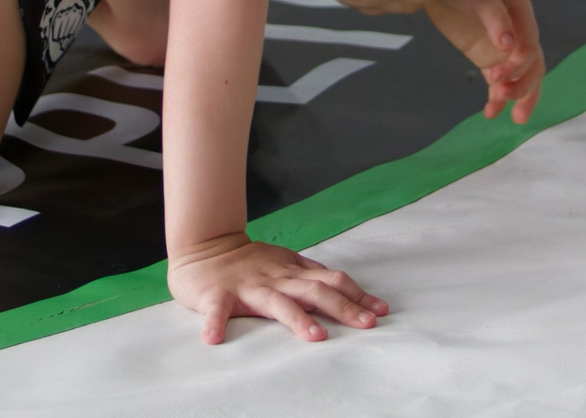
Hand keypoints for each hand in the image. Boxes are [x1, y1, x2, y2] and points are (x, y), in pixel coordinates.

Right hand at [168, 232, 388, 343]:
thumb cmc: (249, 261)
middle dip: (343, 307)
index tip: (381, 310)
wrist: (204, 246)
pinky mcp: (216, 295)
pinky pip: (215, 311)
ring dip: (297, 319)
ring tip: (316, 336)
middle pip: (314, 291)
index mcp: (291, 272)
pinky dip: (214, 324)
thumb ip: (313, 277)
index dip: (357, 294)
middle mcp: (275, 278)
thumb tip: (351, 291)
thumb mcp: (286, 264)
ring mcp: (247, 287)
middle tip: (367, 322)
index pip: (331, 280)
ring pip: (276, 302)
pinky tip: (214, 339)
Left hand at [421, 0, 542, 122]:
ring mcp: (503, 46)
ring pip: (521, 78)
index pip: (530, 48)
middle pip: (533, 66)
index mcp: (522, 13)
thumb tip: (509, 46)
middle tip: (503, 98)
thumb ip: (494, 19)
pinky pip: (499, 81)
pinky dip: (497, 98)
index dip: (518, 66)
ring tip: (508, 117)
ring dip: (517, 97)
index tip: (496, 77)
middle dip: (523, 86)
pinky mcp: (487, 55)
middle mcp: (518, 31)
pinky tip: (490, 113)